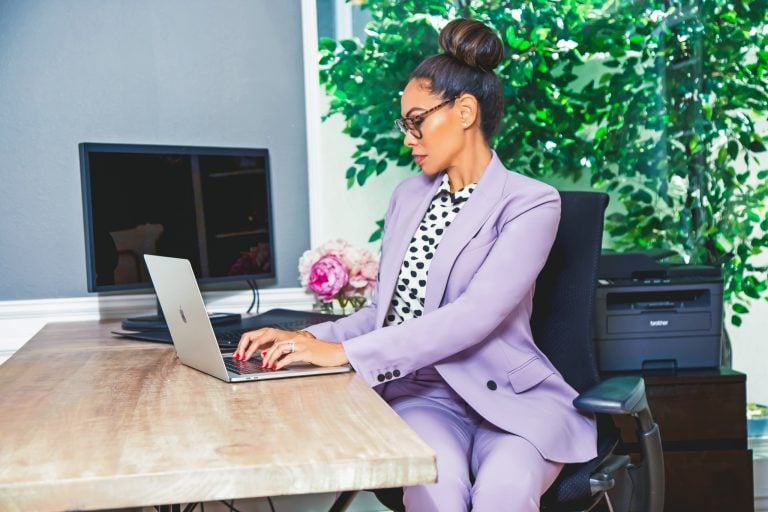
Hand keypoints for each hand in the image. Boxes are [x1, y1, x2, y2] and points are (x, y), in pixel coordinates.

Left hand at [234, 328, 348, 369]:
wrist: (336, 352)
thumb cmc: (317, 353)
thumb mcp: (297, 349)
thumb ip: (282, 350)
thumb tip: (265, 356)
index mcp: (288, 335)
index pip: (263, 333)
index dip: (249, 342)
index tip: (240, 352)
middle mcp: (292, 336)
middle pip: (266, 336)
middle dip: (252, 347)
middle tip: (244, 358)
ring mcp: (300, 343)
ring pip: (278, 346)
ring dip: (267, 357)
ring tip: (263, 366)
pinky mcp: (307, 351)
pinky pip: (291, 355)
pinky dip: (281, 362)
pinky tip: (276, 368)